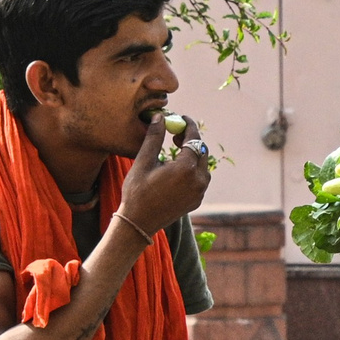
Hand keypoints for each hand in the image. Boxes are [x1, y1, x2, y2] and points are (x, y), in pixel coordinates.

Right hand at [118, 112, 210, 236]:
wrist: (139, 222)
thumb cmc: (137, 191)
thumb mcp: (143, 161)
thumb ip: (154, 138)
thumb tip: (160, 117)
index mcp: (186, 169)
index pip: (194, 139)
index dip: (189, 126)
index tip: (182, 118)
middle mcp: (198, 180)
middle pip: (201, 151)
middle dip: (191, 139)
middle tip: (175, 133)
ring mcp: (200, 192)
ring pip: (203, 165)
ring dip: (192, 154)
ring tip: (174, 148)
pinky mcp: (197, 200)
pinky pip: (200, 178)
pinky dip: (192, 168)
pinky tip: (176, 167)